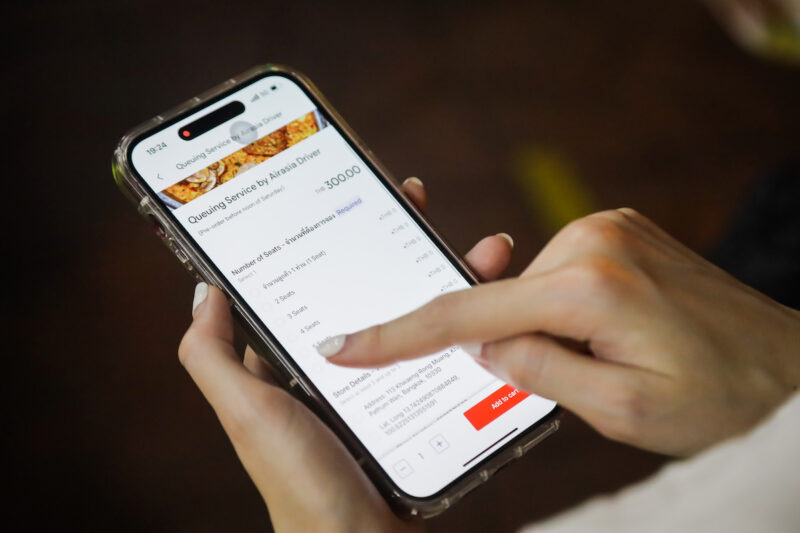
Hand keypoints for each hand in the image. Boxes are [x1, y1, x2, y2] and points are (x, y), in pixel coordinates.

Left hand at [178, 177, 513, 532]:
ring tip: (480, 248)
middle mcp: (346, 366)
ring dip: (450, 277)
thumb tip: (204, 288)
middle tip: (418, 202)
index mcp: (302, 360)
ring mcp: (389, 386)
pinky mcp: (425, 407)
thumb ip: (213, 356)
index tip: (356, 197)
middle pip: (376, 289)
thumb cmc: (300, 484)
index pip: (319, 282)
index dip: (336, 238)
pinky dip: (474, 329)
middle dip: (400, 242)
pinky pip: (450, 357)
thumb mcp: (247, 413)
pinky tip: (497, 306)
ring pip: (422, 317)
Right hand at [323, 208, 799, 455]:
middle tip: (569, 382)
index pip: (468, 314)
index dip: (400, 335)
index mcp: (590, 288)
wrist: (792, 368)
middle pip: (502, 302)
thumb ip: (537, 374)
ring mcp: (607, 227)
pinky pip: (558, 274)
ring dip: (543, 331)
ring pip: (530, 290)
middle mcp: (593, 240)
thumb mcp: (622, 411)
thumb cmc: (722, 399)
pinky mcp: (618, 229)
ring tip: (611, 362)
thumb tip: (481, 345)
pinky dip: (559, 309)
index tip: (346, 345)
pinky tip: (610, 335)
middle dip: (510, 347)